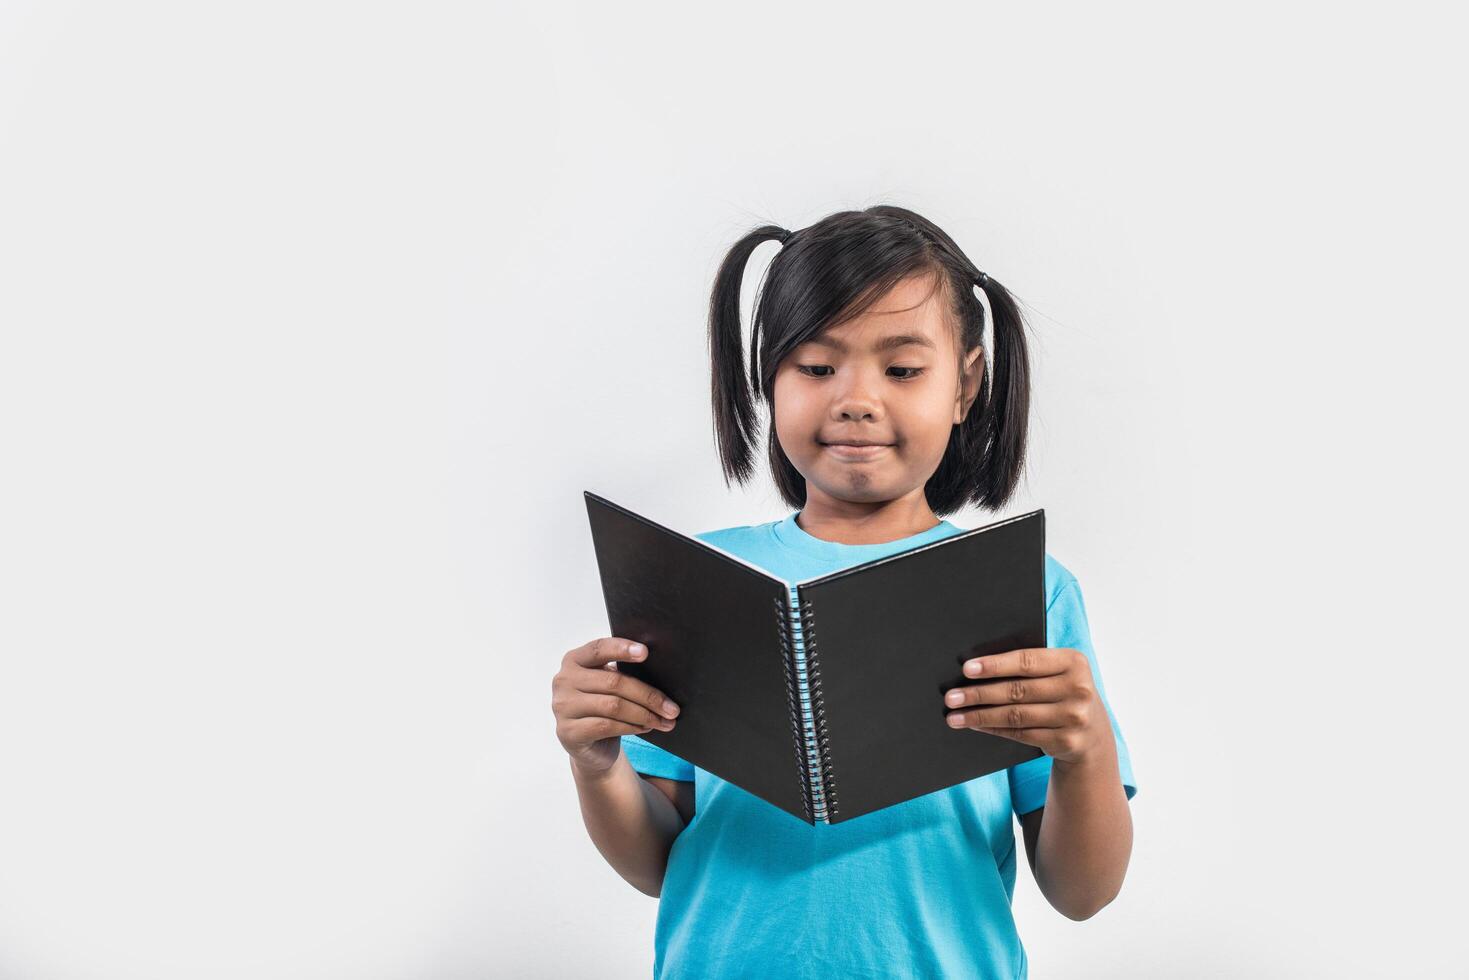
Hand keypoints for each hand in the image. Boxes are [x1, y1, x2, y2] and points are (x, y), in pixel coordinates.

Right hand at [551, 637, 680, 777]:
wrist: (590, 747)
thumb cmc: (604, 709)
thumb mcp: (609, 687)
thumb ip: (622, 675)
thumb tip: (661, 674)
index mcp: (574, 660)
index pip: (598, 648)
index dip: (621, 649)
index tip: (645, 653)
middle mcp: (563, 680)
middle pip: (614, 682)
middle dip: (648, 695)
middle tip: (672, 708)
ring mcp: (563, 707)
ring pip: (614, 706)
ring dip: (645, 714)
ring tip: (665, 720)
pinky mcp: (568, 732)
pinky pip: (607, 726)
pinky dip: (632, 727)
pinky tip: (646, 728)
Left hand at [941, 647, 1110, 765]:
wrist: (1093, 732)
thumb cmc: (1062, 692)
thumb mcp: (1057, 673)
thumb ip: (1029, 666)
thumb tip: (977, 667)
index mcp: (1074, 662)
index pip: (1027, 661)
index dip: (994, 665)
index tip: (966, 669)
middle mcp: (1079, 689)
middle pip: (1017, 691)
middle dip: (979, 694)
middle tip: (951, 696)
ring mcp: (1075, 718)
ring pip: (1016, 715)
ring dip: (980, 715)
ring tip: (955, 715)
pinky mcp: (1067, 742)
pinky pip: (1021, 734)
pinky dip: (994, 729)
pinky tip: (975, 725)